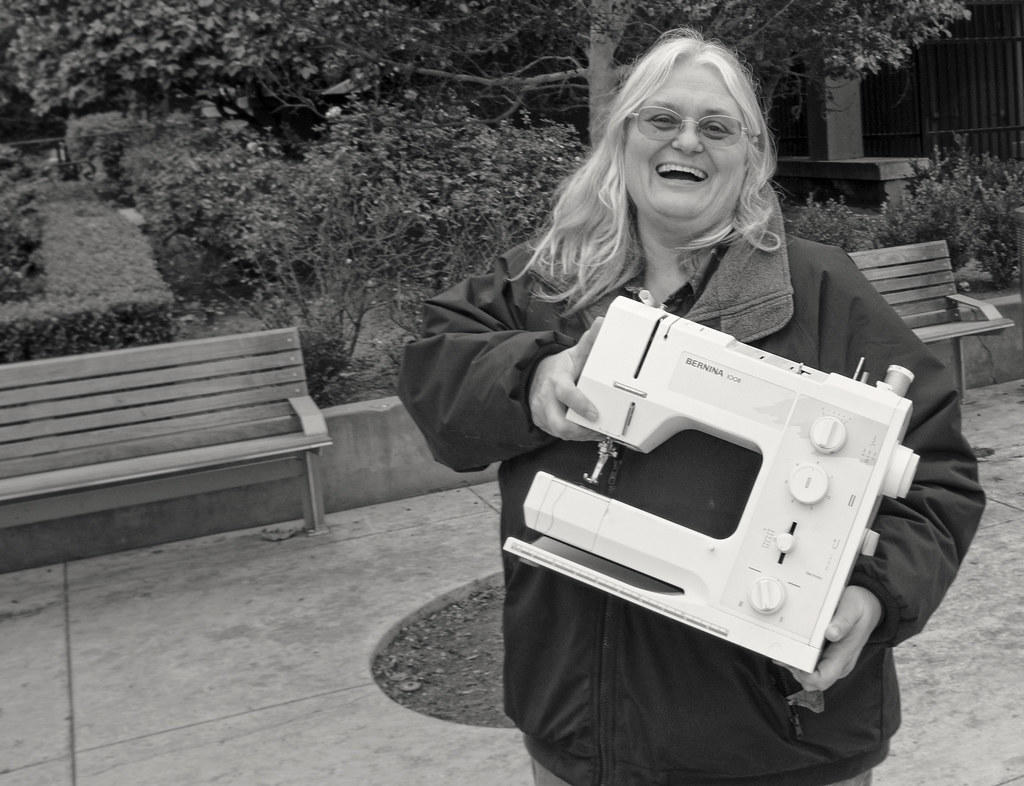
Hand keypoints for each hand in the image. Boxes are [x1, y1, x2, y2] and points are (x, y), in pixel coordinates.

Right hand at [528, 317, 603, 440]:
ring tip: (599, 432)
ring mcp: (542, 413)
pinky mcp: (543, 424)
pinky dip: (576, 436)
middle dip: (581, 431)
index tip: (594, 413)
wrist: (533, 376)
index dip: (580, 405)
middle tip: (600, 430)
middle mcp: (546, 399)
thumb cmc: (558, 368)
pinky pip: (560, 436)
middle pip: (559, 424)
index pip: (566, 394)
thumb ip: (589, 342)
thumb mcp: (573, 354)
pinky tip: (589, 432)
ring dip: (581, 435)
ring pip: (560, 433)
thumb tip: (602, 322)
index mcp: (556, 380)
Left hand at [777, 586, 882, 691]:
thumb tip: (831, 633)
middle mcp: (839, 663)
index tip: (791, 659)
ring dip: (796, 666)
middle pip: (812, 682)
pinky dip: (800, 660)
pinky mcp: (830, 656)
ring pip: (810, 676)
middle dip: (795, 670)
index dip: (802, 674)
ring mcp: (835, 661)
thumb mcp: (853, 608)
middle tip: (783, 653)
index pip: (821, 679)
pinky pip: (812, 666)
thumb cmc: (861, 608)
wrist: (871, 607)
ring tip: (787, 649)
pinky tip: (794, 646)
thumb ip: (842, 621)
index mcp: (844, 656)